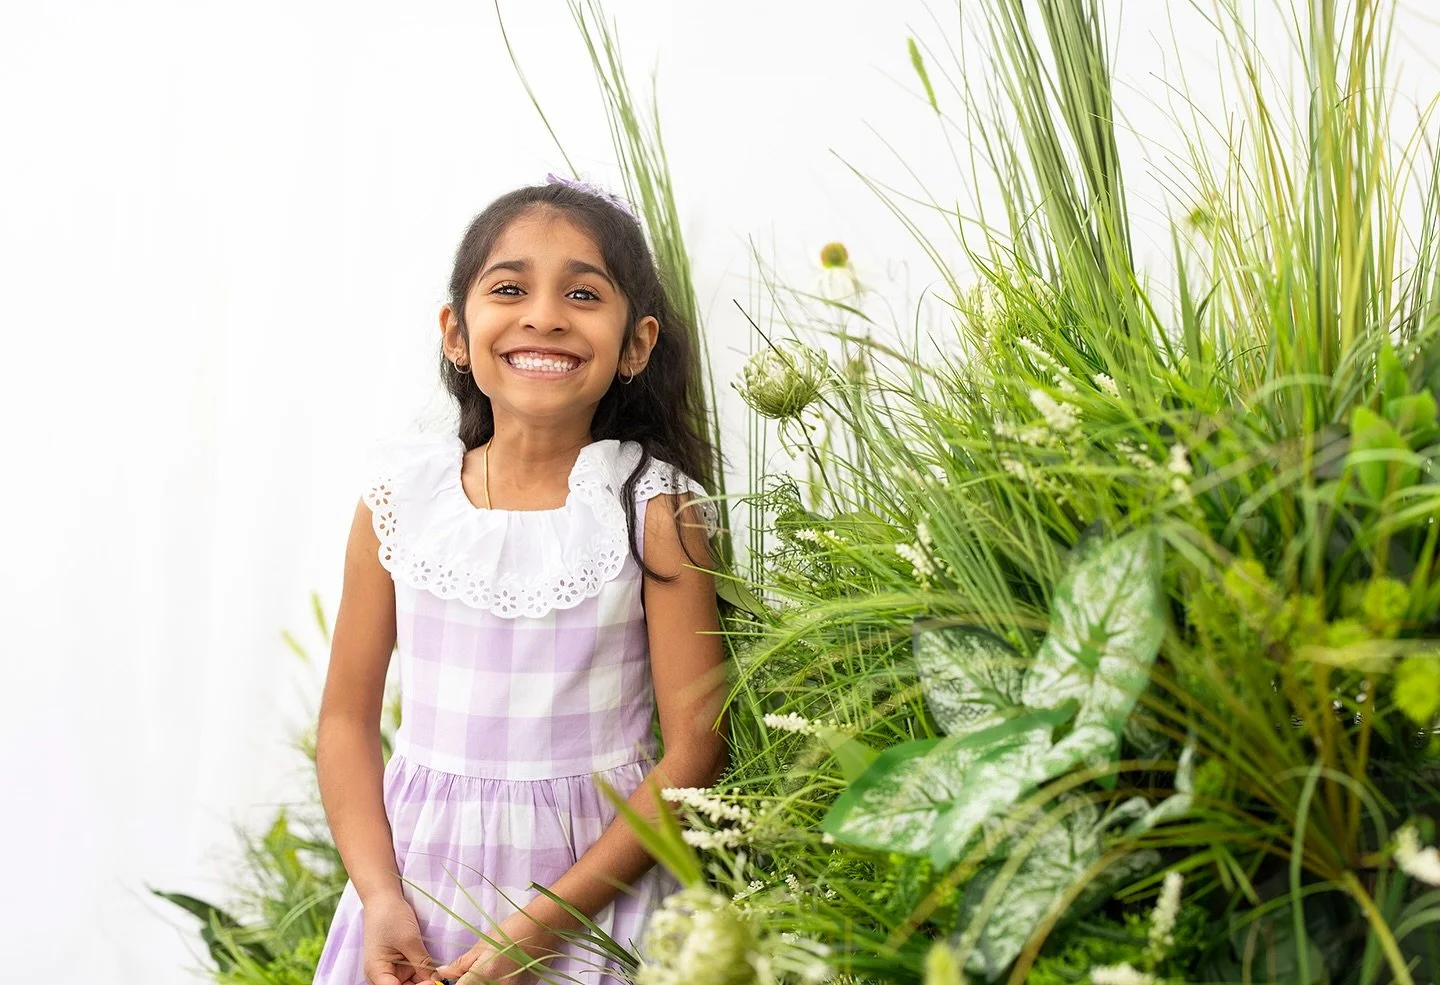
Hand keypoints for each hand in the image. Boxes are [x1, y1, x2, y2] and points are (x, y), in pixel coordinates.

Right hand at [362, 894, 436, 984]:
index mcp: (377, 972)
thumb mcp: (409, 940)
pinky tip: (434, 972)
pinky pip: (413, 975)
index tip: (433, 983)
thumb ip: (422, 963)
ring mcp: (392, 970)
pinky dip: (423, 975)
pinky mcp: (400, 964)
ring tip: (439, 977)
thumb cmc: (391, 917)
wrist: (384, 899)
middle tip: (439, 981)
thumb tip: (435, 980)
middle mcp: (382, 975)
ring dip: (424, 982)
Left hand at [431, 908, 560, 984]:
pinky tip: (490, 973)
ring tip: (478, 971)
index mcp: (485, 975)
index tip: (444, 981)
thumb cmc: (514, 930)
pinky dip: (489, 983)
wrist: (545, 928)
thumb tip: (442, 973)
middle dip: (463, 983)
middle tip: (462, 974)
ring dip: (476, 983)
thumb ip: (462, 963)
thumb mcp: (484, 943)